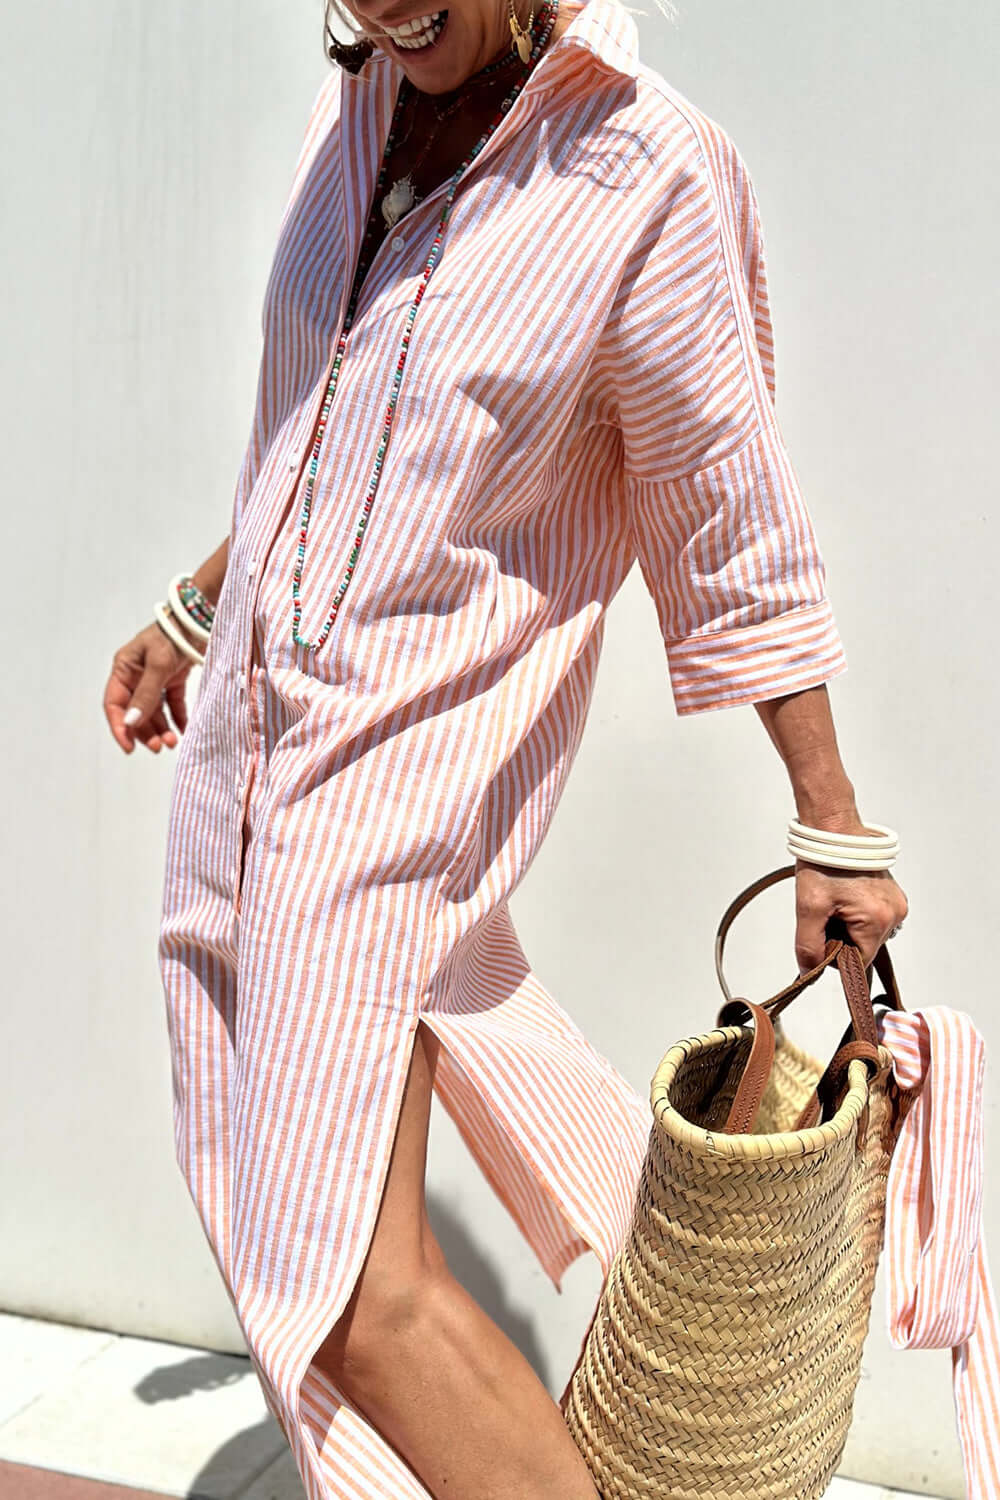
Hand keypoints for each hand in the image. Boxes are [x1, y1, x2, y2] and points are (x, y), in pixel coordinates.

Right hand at [104, 620, 192, 753]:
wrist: (200, 619)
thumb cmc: (174, 635)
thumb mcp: (158, 665)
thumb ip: (146, 695)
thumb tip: (131, 722)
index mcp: (124, 669)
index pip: (115, 704)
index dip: (120, 727)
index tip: (129, 747)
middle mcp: (137, 675)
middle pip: (135, 712)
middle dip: (146, 731)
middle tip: (160, 747)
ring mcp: (156, 678)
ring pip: (154, 711)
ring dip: (162, 728)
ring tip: (173, 742)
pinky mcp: (174, 679)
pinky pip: (173, 704)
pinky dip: (178, 718)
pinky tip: (184, 731)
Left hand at [794, 863, 907, 971]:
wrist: (834, 829)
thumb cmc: (823, 862)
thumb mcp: (808, 907)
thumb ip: (808, 945)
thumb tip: (810, 971)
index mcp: (878, 919)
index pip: (860, 962)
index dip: (836, 957)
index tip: (822, 938)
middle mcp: (895, 913)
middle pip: (865, 948)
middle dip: (842, 940)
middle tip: (825, 914)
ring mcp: (897, 904)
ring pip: (869, 934)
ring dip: (849, 928)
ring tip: (834, 904)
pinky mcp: (893, 895)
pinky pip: (874, 919)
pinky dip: (857, 916)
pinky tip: (844, 899)